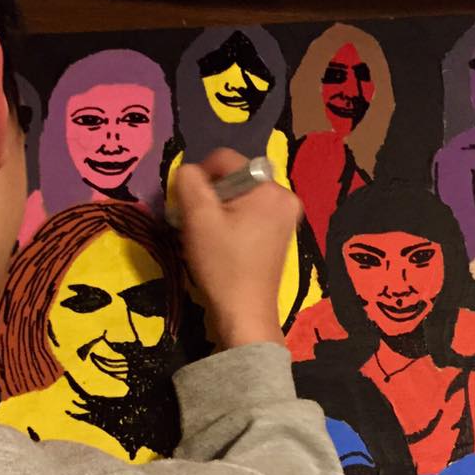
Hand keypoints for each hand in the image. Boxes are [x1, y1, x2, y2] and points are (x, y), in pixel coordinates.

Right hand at [174, 148, 300, 349]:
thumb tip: (189, 171)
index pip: (226, 160)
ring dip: (220, 211)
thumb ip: (189, 181)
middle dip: (212, 196)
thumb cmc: (222, 265)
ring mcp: (286, 218)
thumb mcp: (198, 218)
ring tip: (210, 237)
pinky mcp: (280, 236)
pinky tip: (223, 245)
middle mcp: (286, 197)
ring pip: (241, 198)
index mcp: (272, 188)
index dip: (200, 177)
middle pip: (235, 179)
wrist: (244, 313)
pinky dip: (233, 223)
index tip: (188, 206)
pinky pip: (250, 215)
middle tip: (199, 225)